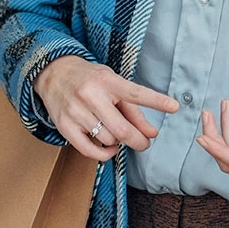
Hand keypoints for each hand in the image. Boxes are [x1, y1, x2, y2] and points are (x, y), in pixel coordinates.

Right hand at [35, 55, 180, 161]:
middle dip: (139, 141)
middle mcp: (90, 95)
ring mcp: (75, 111)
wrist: (53, 73)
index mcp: (106, 81)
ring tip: (117, 134)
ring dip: (119, 143)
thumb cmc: (89, 79)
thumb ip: (133, 109)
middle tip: (144, 143)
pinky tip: (109, 149)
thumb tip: (151, 133)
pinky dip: (104, 154)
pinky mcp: (64, 126)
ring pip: (108, 140)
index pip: (135, 93)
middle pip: (123, 129)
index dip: (156, 101)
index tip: (175, 106)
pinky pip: (89, 150)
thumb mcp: (113, 84)